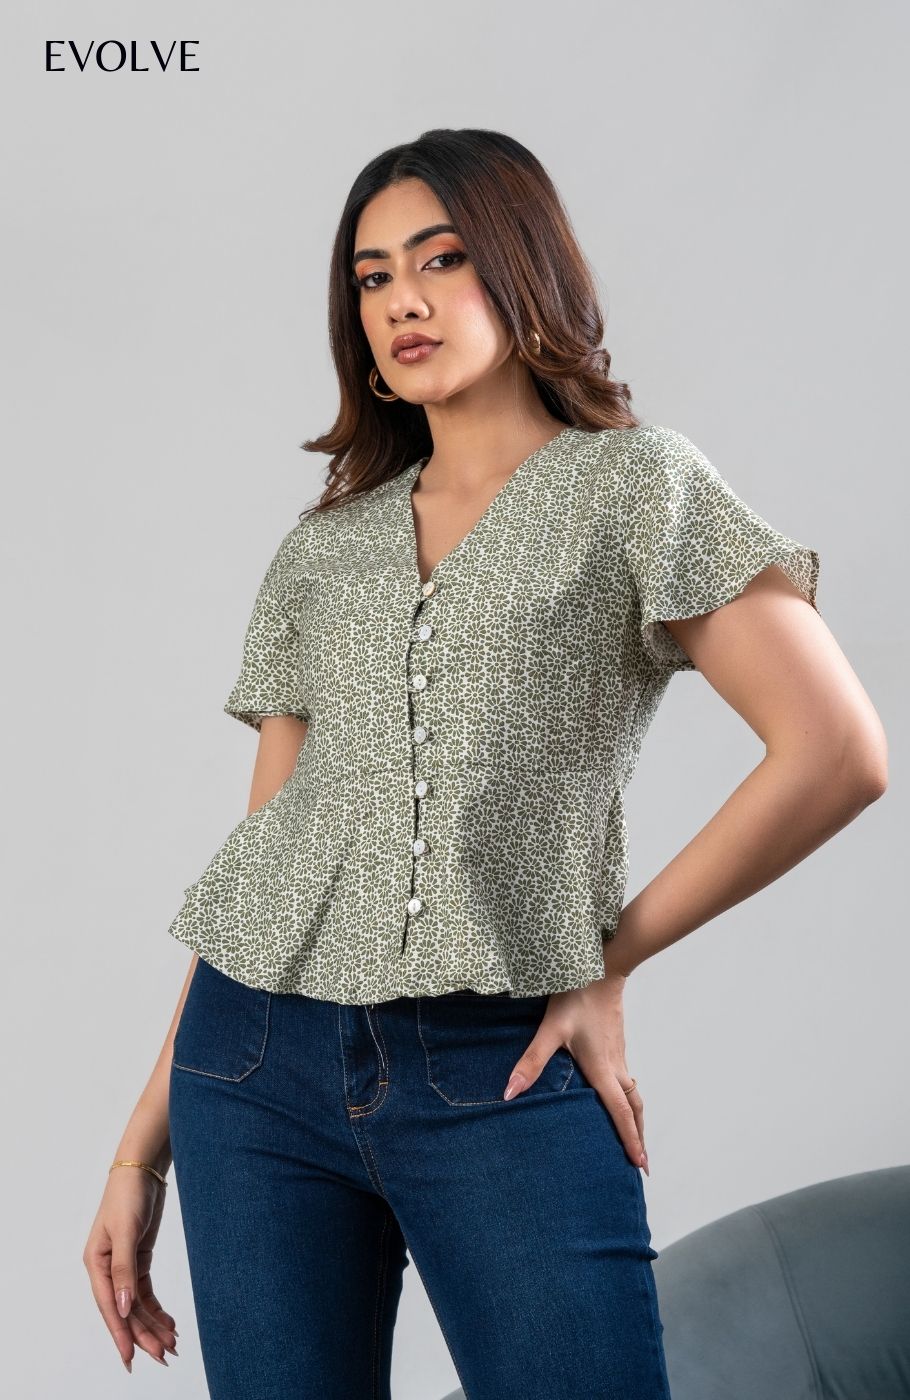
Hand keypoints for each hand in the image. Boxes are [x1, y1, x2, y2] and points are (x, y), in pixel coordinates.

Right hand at [83, 1164, 178, 1371]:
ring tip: (171, 1345)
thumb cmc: (128, 1194)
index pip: (110, 1307)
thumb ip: (124, 1270)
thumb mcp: (125, 1230)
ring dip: (152, 1324)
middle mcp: (107, 1268)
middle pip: (125, 1310)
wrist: (142, 1168)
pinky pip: (145, 1292)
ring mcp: (123, 1264)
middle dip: (143, 1334)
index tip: (131, 1359)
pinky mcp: (139, 1258)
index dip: (121, 1334)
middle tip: (164, 1356)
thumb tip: (124, 1308)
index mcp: (96, 1264)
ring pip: (137, 1304)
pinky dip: (156, 1308)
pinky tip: (170, 1322)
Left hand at [502, 972, 649, 1174]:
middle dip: (637, 1135)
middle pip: (634, 1108)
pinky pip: (628, 1079)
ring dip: (635, 1117)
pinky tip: (617, 1096)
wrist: (602, 968)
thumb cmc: (576, 997)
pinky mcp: (616, 1043)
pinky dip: (629, 1098)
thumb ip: (531, 1062)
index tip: (641, 1164)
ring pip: (633, 1093)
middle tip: (641, 1161)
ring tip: (633, 1135)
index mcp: (602, 1069)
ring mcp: (618, 1054)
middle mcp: (616, 1066)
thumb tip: (510, 1092)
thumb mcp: (550, 1030)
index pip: (620, 1113)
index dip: (631, 1140)